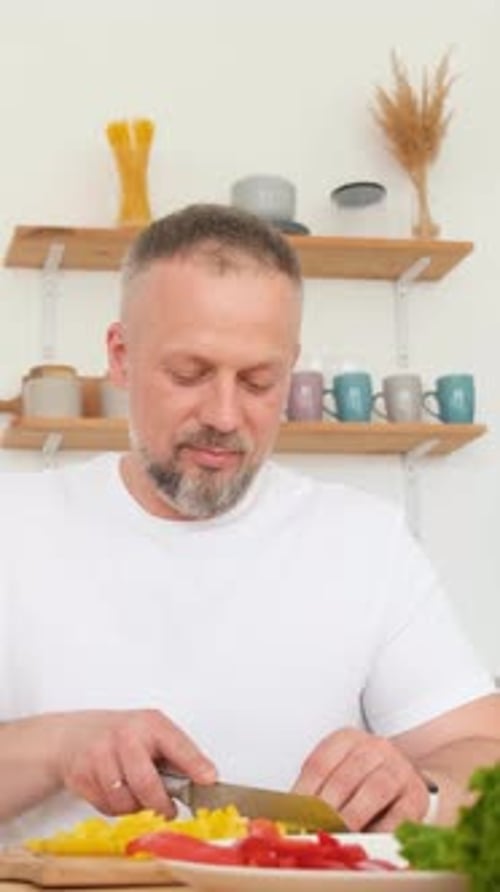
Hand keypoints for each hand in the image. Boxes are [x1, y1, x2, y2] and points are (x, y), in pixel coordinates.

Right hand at [55, 709, 215, 816]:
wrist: (73, 735)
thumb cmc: (120, 734)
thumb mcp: (152, 732)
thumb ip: (177, 754)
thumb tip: (206, 777)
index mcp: (149, 723)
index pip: (177, 745)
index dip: (194, 764)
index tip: (209, 779)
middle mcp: (124, 736)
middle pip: (146, 783)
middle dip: (161, 804)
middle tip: (169, 809)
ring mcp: (100, 755)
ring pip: (125, 801)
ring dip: (136, 807)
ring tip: (137, 794)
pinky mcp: (82, 775)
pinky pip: (107, 807)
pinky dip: (116, 808)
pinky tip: (117, 791)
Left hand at [292, 727, 428, 830]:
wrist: (404, 774)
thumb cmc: (362, 776)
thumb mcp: (336, 770)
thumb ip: (315, 789)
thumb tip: (287, 816)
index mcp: (347, 738)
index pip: (319, 764)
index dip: (304, 793)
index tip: (292, 817)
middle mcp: (375, 748)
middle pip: (345, 777)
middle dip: (326, 809)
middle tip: (312, 830)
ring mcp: (399, 769)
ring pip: (374, 790)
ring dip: (352, 816)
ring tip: (337, 834)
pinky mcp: (416, 795)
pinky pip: (399, 813)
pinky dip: (382, 828)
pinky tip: (368, 838)